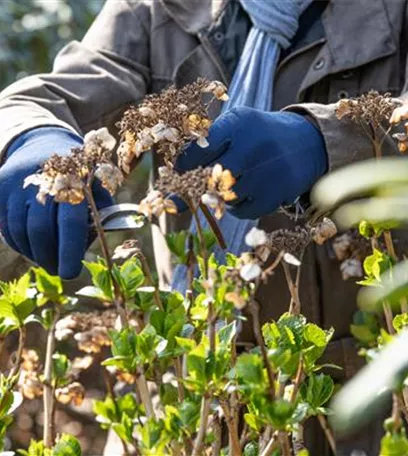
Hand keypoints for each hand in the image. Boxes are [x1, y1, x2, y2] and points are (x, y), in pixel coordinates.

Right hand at [0, 127, 112, 278]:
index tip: (71, 273)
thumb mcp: (97, 188)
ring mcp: (17, 184)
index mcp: (73, 182)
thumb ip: (102, 214)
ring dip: (34, 253)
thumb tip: (98, 244)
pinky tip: (31, 246)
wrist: (44, 144)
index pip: (70, 222)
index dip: (70, 251)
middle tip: (59, 270)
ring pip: (20, 231)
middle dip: (49, 257)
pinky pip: (5, 227)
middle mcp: (43, 181)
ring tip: (47, 259)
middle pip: (40, 230)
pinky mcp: (0, 189)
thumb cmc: (79, 175)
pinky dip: (19, 243)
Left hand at [176, 107, 326, 218]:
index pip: (198, 149)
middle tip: (194, 187)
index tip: (179, 172)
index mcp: (238, 123)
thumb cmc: (259, 135)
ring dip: (220, 195)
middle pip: (210, 177)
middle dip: (197, 185)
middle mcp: (253, 146)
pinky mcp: (277, 193)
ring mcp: (267, 171)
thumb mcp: (236, 126)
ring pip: (224, 197)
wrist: (306, 142)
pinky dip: (237, 207)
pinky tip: (245, 193)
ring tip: (230, 183)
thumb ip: (206, 144)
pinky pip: (242, 211)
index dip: (184, 165)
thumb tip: (174, 176)